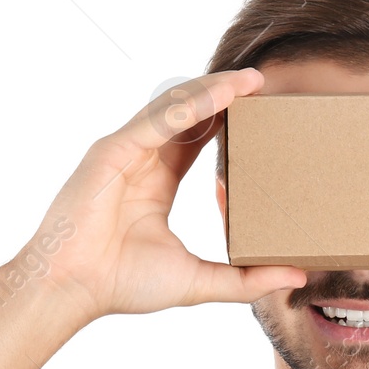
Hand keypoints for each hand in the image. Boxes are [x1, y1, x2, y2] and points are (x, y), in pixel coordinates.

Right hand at [19, 68, 306, 321]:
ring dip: (212, 90)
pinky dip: (187, 106)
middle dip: (223, 94)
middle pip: (188, 114)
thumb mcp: (197, 281)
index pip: (197, 139)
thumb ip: (244, 279)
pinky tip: (219, 96)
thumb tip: (297, 277)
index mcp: (156, 183)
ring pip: (173, 108)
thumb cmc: (121, 284)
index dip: (227, 120)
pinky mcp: (111, 151)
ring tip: (250, 79)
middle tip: (263, 81)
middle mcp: (141, 161)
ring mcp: (125, 152)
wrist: (71, 289)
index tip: (263, 109)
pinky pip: (155, 120)